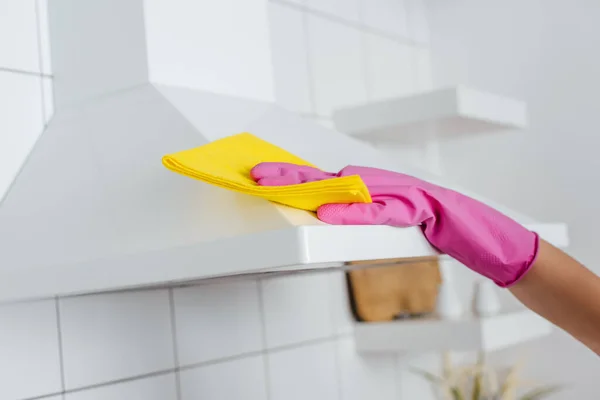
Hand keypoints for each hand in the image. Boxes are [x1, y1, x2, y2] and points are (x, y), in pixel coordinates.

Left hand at [251, 162, 538, 286]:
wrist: (465, 221)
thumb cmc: (420, 217)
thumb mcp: (380, 213)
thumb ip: (353, 210)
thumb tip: (322, 209)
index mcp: (363, 186)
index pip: (319, 179)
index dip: (288, 177)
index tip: (259, 176)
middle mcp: (372, 183)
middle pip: (323, 178)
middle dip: (288, 176)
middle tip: (256, 175)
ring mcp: (390, 192)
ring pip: (343, 189)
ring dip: (309, 188)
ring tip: (277, 188)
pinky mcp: (409, 207)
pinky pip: (376, 211)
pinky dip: (352, 212)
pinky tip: (328, 214)